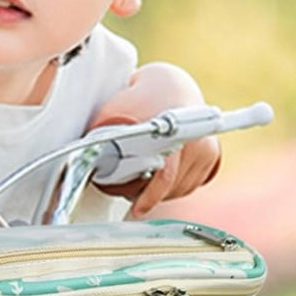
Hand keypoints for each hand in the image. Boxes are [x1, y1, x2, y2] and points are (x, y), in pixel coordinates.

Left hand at [90, 64, 221, 217]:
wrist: (169, 87)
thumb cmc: (140, 98)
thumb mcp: (115, 112)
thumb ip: (104, 136)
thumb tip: (84, 161)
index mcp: (174, 128)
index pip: (165, 174)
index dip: (149, 195)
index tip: (138, 209)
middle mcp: (196, 138)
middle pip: (169, 187)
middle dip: (146, 193)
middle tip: (128, 188)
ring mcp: (206, 148)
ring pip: (178, 190)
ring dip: (159, 191)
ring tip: (145, 173)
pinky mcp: (212, 157)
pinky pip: (188, 187)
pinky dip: (172, 187)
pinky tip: (161, 172)